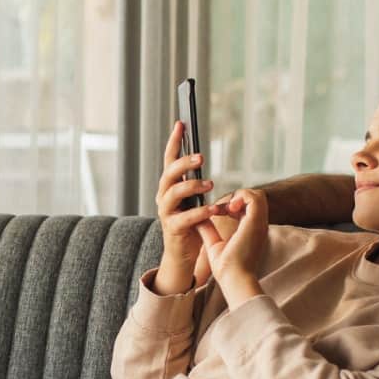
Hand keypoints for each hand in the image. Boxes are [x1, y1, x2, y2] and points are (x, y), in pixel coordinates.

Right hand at [154, 121, 218, 294]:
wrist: (183, 255)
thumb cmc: (192, 224)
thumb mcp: (194, 199)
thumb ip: (196, 183)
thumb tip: (201, 159)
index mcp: (169, 187)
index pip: (170, 159)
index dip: (174, 141)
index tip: (182, 123)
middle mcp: (164, 196)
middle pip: (169, 173)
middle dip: (184, 162)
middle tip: (202, 156)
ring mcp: (166, 212)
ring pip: (174, 193)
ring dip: (192, 186)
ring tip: (210, 183)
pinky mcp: (173, 229)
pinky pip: (186, 217)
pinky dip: (201, 212)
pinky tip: (215, 208)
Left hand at [197, 188, 268, 308]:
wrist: (234, 279)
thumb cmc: (226, 269)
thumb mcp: (214, 244)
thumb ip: (209, 230)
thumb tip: (198, 219)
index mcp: (252, 231)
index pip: (250, 206)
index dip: (234, 203)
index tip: (220, 212)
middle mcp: (259, 225)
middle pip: (256, 198)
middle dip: (239, 196)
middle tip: (224, 208)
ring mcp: (259, 223)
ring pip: (257, 195)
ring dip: (240, 195)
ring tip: (227, 208)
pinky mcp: (255, 222)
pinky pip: (254, 198)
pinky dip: (241, 197)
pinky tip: (228, 209)